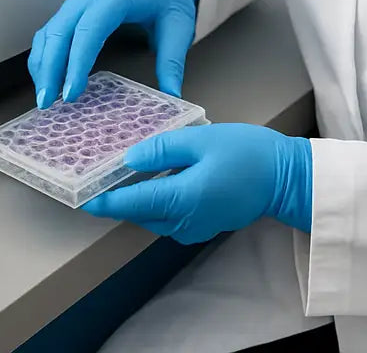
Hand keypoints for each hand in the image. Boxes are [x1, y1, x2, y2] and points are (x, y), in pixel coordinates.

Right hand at [28, 0, 200, 107]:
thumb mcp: (179, 24)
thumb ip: (172, 61)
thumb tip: (172, 96)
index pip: (90, 29)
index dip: (77, 61)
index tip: (72, 92)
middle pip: (60, 31)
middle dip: (50, 68)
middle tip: (48, 103)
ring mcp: (77, 2)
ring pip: (49, 32)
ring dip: (42, 65)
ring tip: (45, 98)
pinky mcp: (71, 10)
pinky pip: (49, 33)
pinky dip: (43, 57)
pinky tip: (47, 80)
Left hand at [82, 123, 312, 243]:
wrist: (285, 177)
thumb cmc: (245, 152)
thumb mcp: (200, 140)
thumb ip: (162, 149)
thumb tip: (129, 158)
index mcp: (181, 200)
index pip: (131, 203)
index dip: (104, 201)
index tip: (81, 196)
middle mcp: (183, 222)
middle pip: (139, 211)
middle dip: (117, 196)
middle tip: (98, 172)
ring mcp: (193, 227)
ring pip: (152, 214)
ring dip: (136, 198)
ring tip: (120, 171)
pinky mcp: (202, 224)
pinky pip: (168, 215)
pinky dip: (155, 199)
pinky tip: (152, 176)